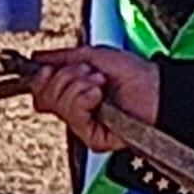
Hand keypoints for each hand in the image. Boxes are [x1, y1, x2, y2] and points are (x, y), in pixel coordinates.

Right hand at [26, 45, 159, 154]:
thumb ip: (61, 57)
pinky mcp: (93, 138)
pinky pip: (74, 118)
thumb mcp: (92, 55)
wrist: (157, 88)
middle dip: (65, 78)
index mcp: (72, 92)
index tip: (51, 68)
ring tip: (99, 83)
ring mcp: (84, 125)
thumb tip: (36, 58)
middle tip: (89, 73)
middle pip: (44, 98)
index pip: (40, 90)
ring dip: (78, 87)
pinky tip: (98, 96)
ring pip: (58, 106)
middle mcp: (76, 110)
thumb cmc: (135, 73)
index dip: (41, 78)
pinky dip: (85, 100)